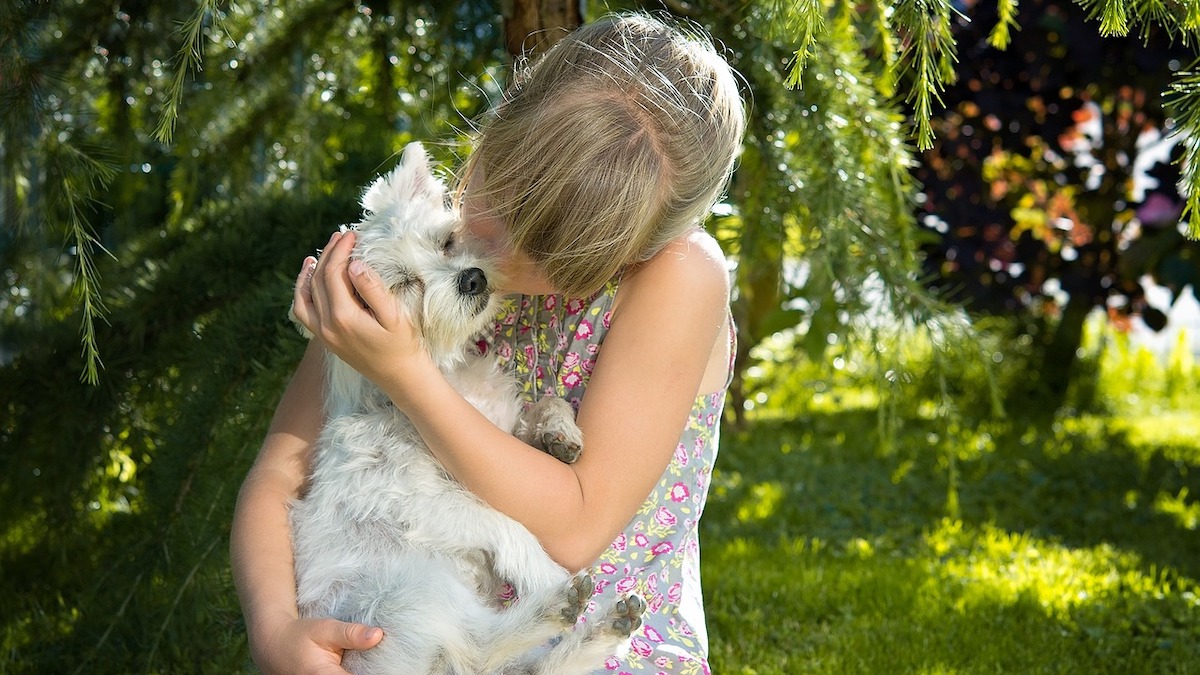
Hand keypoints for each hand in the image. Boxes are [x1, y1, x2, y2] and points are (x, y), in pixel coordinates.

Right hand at [250, 616, 382, 674]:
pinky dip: (352, 672)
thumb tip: (378, 635)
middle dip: (368, 671)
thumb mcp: (325, 629)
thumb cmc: (299, 635)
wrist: (272, 646)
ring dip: (361, 672)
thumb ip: (351, 634)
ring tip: (367, 663)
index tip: (388, 664)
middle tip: (383, 661)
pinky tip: (357, 665)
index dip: (376, 671)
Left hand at [291, 230, 429, 386]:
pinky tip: (310, 276)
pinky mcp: (324, 338)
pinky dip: (303, 290)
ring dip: (313, 269)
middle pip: (319, 279)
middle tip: (343, 235)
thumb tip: (354, 264)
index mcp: (344, 317)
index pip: (334, 273)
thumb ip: (373, 289)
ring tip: (326, 250)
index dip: (341, 250)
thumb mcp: (394, 316)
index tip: (353, 234)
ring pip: (306, 294)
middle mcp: (326, 325)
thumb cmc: (403, 345)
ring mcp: (322, 334)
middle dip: (330, 254)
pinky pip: (303, 310)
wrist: (400, 376)